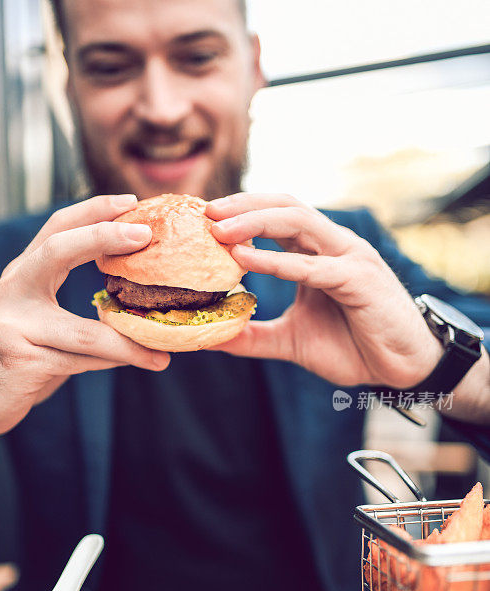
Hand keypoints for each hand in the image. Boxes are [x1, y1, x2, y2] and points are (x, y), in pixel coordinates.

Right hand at [0, 195, 169, 457]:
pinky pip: (81, 361)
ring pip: (85, 331)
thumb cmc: (13, 358)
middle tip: (145, 235)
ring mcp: (13, 326)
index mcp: (21, 277)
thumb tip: (131, 309)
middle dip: (104, 236)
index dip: (92, 210)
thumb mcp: (37, 323)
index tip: (129, 201)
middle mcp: (12, 292)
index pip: (55, 230)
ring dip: (130, 340)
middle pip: (57, 250)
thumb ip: (71, 310)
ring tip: (164, 346)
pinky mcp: (21, 360)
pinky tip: (144, 361)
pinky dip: (117, 361)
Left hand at [206, 193, 442, 385]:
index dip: (242, 211)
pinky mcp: (359, 280)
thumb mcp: (291, 341)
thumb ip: (254, 335)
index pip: (277, 216)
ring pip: (299, 223)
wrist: (401, 371)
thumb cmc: (353, 348)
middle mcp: (334, 246)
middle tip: (205, 213)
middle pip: (285, 207)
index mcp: (319, 253)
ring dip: (256, 222)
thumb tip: (211, 337)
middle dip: (244, 205)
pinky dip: (278, 262)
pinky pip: (313, 267)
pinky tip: (245, 259)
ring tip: (219, 229)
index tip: (204, 219)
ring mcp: (349, 258)